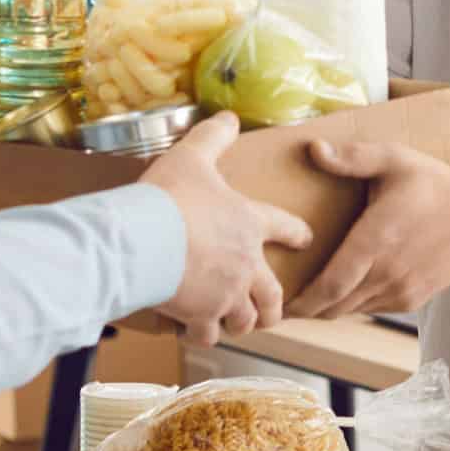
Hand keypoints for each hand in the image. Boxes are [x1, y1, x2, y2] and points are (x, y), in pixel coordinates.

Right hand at [137, 112, 314, 346]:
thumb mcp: (192, 156)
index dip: (298, 232)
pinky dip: (204, 333)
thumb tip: (228, 116)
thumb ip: (212, 136)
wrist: (143, 239)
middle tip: (271, 311)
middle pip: (273, 295)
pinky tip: (196, 330)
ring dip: (243, 322)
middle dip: (274, 306)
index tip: (306, 238)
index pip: (285, 227)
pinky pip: (209, 333)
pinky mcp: (202, 315)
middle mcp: (246, 264)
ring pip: (246, 319)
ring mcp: (227, 294)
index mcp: (249, 224)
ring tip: (235, 323)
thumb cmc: (169, 197)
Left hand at [286, 140, 449, 319]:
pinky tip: (341, 291)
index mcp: (378, 238)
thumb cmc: (432, 184)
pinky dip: (352, 304)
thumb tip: (314, 149)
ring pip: (352, 309)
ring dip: (328, 308)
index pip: (332, 284)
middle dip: (307, 309)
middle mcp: (388, 270)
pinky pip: (372, 308)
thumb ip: (353, 157)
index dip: (303, 300)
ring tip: (305, 299)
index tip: (281, 304)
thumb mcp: (394, 159)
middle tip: (280, 304)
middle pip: (336, 304)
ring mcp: (402, 288)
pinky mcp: (412, 298)